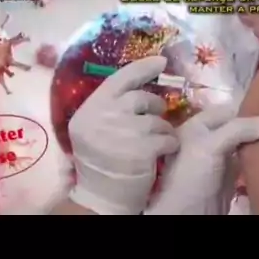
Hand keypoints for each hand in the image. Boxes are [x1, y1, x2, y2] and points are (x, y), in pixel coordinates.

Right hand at [68, 56, 179, 214]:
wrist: (101, 197)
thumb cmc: (100, 162)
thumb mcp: (94, 129)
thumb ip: (110, 107)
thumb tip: (140, 84)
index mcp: (89, 110)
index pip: (118, 80)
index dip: (142, 68)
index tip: (161, 62)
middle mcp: (103, 117)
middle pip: (139, 98)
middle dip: (153, 106)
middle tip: (155, 115)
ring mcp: (122, 132)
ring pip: (156, 119)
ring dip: (162, 129)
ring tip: (157, 141)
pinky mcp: (141, 149)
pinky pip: (167, 137)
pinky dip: (169, 144)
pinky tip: (164, 152)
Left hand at [144, 106, 258, 215]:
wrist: (191, 212)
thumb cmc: (193, 174)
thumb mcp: (210, 145)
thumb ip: (236, 130)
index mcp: (197, 125)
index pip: (226, 110)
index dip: (246, 109)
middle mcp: (208, 137)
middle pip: (236, 125)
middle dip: (254, 124)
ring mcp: (219, 156)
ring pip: (243, 141)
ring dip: (257, 139)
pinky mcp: (230, 173)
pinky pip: (247, 158)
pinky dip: (258, 155)